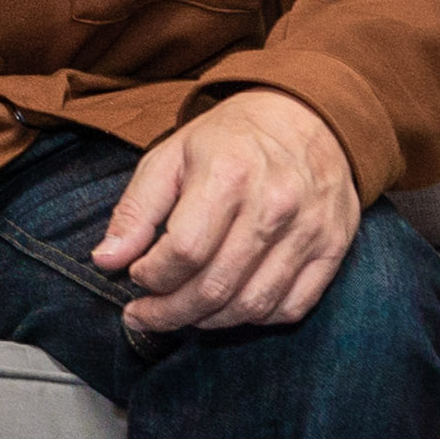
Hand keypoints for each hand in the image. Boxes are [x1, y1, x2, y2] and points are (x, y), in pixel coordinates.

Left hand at [89, 89, 360, 334]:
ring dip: (208, 321)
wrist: (307, 116)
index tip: (137, 275)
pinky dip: (255, 318)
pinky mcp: (333, 247)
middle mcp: (275, 205)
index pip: (183, 252)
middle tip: (145, 315)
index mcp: (228, 175)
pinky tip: (230, 307)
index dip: (151, 276)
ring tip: (183, 313)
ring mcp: (309, 229)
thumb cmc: (230, 139)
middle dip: (169, 313)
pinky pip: (291, 307)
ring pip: (252, 306)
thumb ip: (136, 211)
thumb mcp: (171, 156)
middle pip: (215, 288)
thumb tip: (106, 261)